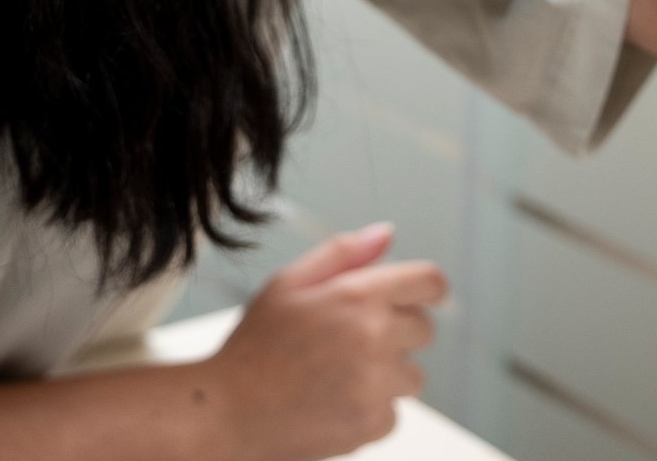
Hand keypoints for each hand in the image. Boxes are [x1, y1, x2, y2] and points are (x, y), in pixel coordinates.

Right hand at [207, 223, 447, 460]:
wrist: (228, 412)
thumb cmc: (255, 347)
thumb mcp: (288, 283)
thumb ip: (343, 253)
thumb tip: (386, 234)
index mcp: (358, 295)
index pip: (429, 282)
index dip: (426, 288)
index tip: (416, 298)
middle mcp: (374, 337)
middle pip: (424, 329)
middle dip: (396, 332)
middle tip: (350, 341)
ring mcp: (376, 383)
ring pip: (412, 375)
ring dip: (386, 375)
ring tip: (337, 375)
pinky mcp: (372, 423)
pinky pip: (393, 413)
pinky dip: (370, 411)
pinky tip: (333, 402)